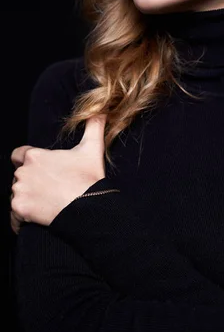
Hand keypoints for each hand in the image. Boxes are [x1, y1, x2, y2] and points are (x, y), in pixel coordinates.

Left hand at [10, 114, 106, 233]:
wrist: (87, 206)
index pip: (18, 155)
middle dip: (30, 182)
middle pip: (19, 176)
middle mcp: (23, 172)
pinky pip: (14, 217)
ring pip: (17, 195)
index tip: (39, 169)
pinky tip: (35, 219)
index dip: (26, 161)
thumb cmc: (88, 178)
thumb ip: (93, 126)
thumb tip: (101, 112)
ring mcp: (19, 191)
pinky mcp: (19, 209)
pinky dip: (21, 220)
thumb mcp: (92, 148)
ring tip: (46, 204)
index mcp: (35, 156)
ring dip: (27, 200)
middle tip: (49, 189)